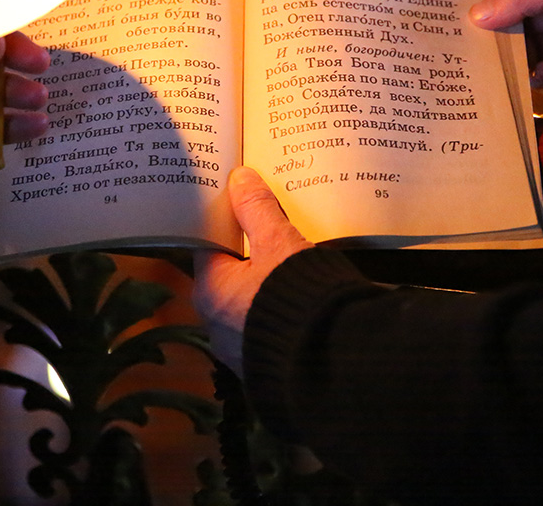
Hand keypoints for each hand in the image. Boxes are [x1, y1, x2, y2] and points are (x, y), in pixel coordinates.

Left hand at [193, 166, 309, 374]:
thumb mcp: (279, 243)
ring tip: (291, 260)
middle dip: (249, 253)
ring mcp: (240, 348)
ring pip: (249, 301)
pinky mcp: (266, 363)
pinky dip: (280, 308)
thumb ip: (257, 209)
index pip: (208, 245)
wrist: (333, 362)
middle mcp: (216, 323)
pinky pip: (267, 325)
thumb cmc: (297, 298)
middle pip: (229, 274)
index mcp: (210, 291)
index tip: (238, 203)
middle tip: (269, 227)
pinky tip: (301, 295)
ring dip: (265, 283)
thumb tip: (240, 178)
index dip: (224, 222)